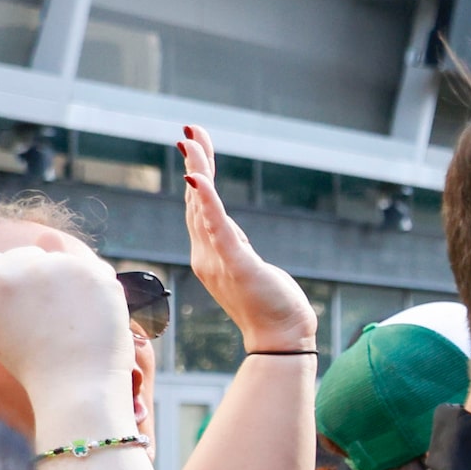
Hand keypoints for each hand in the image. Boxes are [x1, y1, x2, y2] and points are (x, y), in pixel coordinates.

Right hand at [0, 245, 137, 448]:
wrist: (75, 390)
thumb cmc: (40, 364)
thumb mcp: (6, 321)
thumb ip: (14, 278)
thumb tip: (49, 233)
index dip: (20, 294)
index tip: (28, 321)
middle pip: (29, 256)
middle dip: (44, 284)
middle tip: (53, 325)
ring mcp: (43, 265)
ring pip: (63, 260)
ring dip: (73, 285)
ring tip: (73, 324)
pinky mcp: (83, 269)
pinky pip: (95, 270)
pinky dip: (100, 292)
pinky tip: (94, 318)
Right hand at [179, 127, 316, 354]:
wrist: (280, 338)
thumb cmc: (268, 305)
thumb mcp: (248, 266)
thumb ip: (233, 244)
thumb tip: (225, 227)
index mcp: (208, 253)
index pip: (198, 207)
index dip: (196, 175)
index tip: (195, 145)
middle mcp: (205, 254)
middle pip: (195, 201)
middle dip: (196, 163)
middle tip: (190, 131)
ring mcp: (217, 259)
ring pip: (202, 208)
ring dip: (198, 173)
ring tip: (193, 144)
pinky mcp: (235, 265)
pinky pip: (217, 228)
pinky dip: (207, 202)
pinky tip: (198, 179)